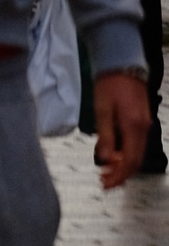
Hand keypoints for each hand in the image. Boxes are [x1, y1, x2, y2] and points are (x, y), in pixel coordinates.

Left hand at [93, 72, 150, 186]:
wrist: (122, 62)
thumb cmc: (110, 83)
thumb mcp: (102, 108)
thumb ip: (105, 135)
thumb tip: (105, 159)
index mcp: (134, 127)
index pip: (129, 161)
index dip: (118, 176)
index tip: (105, 183)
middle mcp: (143, 129)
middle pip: (136, 161)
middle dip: (121, 175)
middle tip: (105, 182)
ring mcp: (144, 125)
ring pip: (137, 154)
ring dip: (124, 166)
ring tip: (107, 172)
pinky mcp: (141, 120)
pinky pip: (137, 144)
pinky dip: (127, 155)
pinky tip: (115, 156)